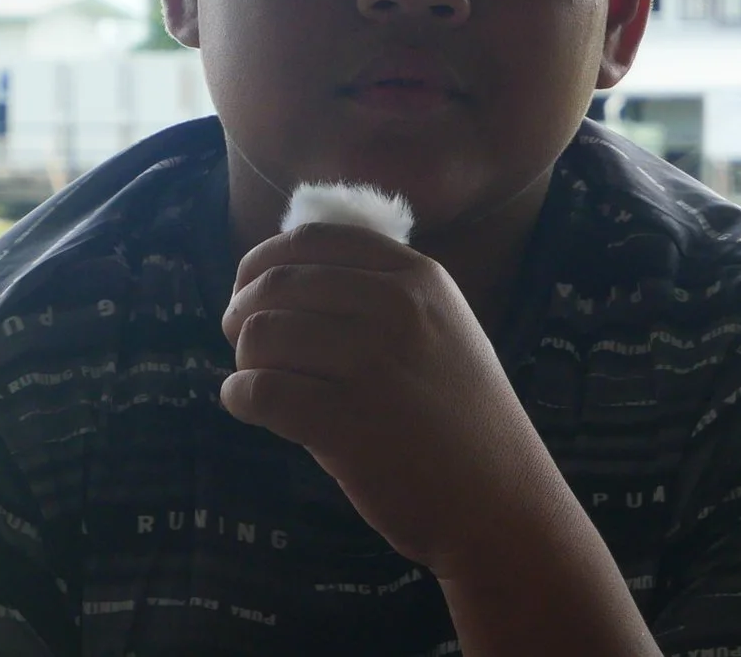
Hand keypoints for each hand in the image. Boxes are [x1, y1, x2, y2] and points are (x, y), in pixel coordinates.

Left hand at [218, 222, 556, 573]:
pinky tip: (248, 407)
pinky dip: (239, 397)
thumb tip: (284, 275)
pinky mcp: (348, 423)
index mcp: (418, 277)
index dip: (264, 260)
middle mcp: (396, 308)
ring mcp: (373, 364)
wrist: (501, 502)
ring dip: (243, 358)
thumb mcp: (442, 328)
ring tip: (256, 379)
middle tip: (240, 341)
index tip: (250, 288)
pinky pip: (260, 391)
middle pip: (278, 283)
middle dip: (243, 311)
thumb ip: (380, 294)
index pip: (313, 238)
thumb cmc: (461, 419)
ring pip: (262, 334)